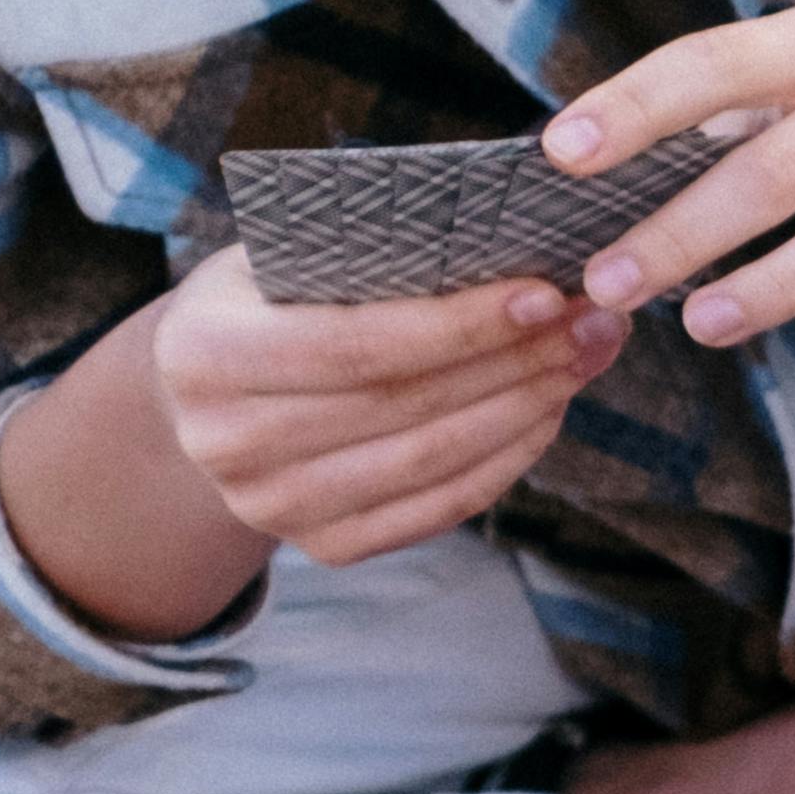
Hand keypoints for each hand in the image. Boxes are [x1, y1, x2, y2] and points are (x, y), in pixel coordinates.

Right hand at [66, 257, 628, 616]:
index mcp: (202, 353)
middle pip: (405, 407)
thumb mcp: (279, 259)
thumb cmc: (263, 303)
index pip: (357, 346)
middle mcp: (226, 441)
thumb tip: (509, 248)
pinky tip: (549, 411)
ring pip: (433, 462)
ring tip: (583, 358)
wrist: (208, 397)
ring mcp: (272, 505)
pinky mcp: (325, 546)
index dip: (460, 326)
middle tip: (591, 324)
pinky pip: (441, 506)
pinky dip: (508, 458)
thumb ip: (365, 255)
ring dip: (527, 409)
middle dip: (515, 362)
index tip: (546, 295)